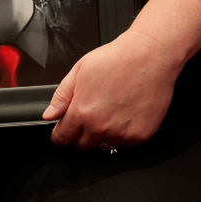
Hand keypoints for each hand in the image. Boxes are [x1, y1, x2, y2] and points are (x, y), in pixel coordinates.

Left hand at [43, 28, 180, 149]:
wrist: (150, 55)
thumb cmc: (118, 58)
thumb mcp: (80, 70)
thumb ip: (61, 96)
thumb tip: (50, 115)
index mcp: (82, 112)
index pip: (63, 138)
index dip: (61, 135)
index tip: (64, 132)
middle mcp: (101, 126)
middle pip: (83, 146)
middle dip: (83, 134)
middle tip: (94, 114)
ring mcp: (122, 133)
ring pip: (106, 145)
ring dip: (106, 134)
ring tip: (114, 110)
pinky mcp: (141, 134)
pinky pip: (128, 144)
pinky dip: (126, 133)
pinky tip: (128, 113)